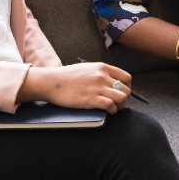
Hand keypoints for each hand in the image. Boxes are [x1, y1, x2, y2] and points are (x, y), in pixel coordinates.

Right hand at [17, 62, 131, 113]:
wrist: (52, 82)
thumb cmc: (67, 77)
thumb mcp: (88, 68)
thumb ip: (101, 73)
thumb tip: (112, 82)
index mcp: (102, 67)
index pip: (126, 77)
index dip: (126, 87)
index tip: (121, 93)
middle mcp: (102, 76)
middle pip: (126, 89)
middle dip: (124, 99)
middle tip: (117, 103)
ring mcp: (97, 87)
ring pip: (122, 98)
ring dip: (120, 106)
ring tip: (114, 108)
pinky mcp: (91, 99)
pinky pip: (111, 106)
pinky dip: (112, 111)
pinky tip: (108, 111)